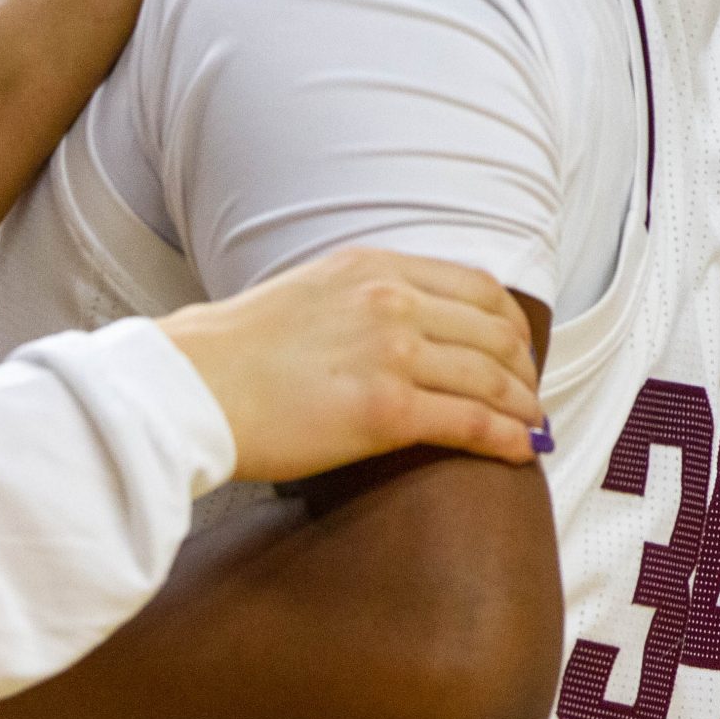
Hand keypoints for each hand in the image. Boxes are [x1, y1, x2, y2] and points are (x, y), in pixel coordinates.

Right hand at [158, 247, 544, 482]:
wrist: (190, 387)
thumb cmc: (231, 352)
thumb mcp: (305, 292)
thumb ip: (358, 300)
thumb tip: (397, 329)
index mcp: (371, 266)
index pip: (476, 285)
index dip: (509, 324)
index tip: (514, 350)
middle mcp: (390, 299)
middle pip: (494, 331)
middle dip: (523, 369)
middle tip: (527, 397)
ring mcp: (391, 352)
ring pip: (492, 378)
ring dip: (522, 407)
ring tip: (529, 429)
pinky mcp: (386, 410)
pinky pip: (471, 422)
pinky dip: (505, 438)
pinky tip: (515, 452)